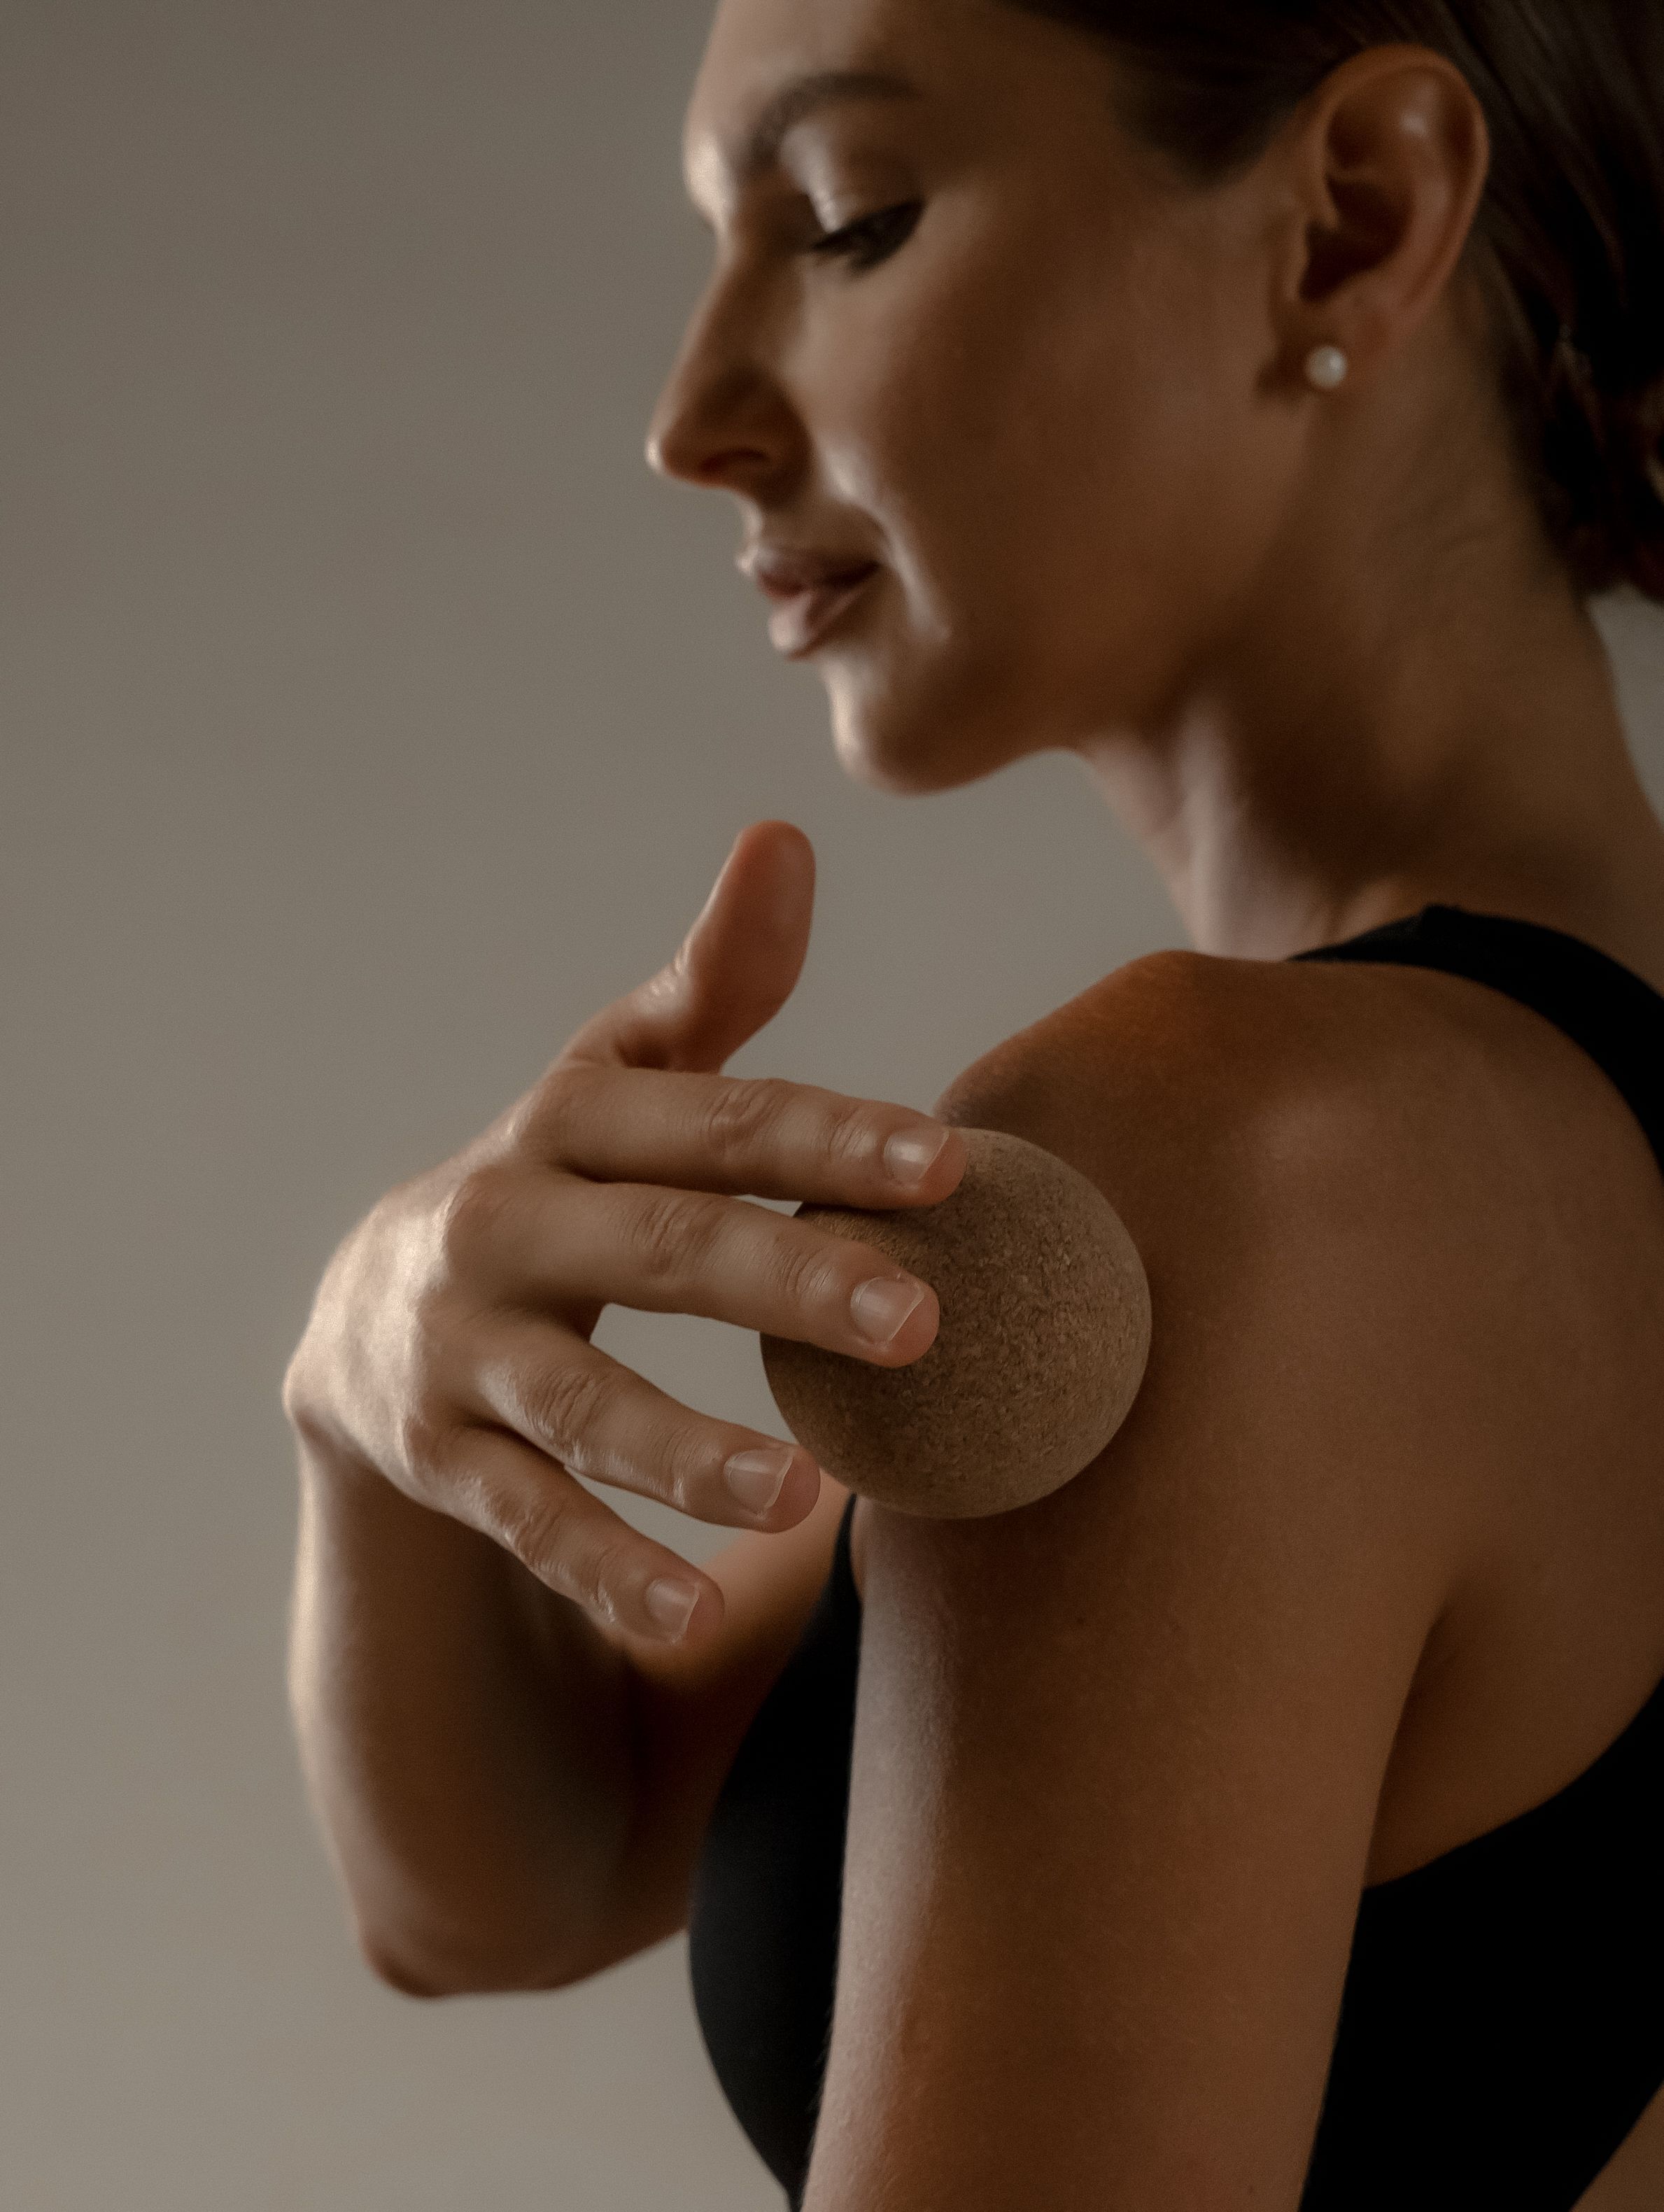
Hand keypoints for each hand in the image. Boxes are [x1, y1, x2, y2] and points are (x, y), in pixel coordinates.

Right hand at [282, 820, 966, 1644]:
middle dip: (788, 1278)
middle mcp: (500, 1224)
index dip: (826, 1136)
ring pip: (578, 1400)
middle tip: (925, 1323)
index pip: (713, 1120)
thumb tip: (786, 835)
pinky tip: (697, 1613)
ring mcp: (455, 1348)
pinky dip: (602, 1567)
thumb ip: (709, 989)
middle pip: (659, 1248)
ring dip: (688, 1448)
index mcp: (567, 1124)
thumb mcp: (610, 1087)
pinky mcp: (431, 1457)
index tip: (953, 1166)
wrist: (360, 1325)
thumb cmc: (549, 1191)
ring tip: (806, 1496)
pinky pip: (522, 1518)